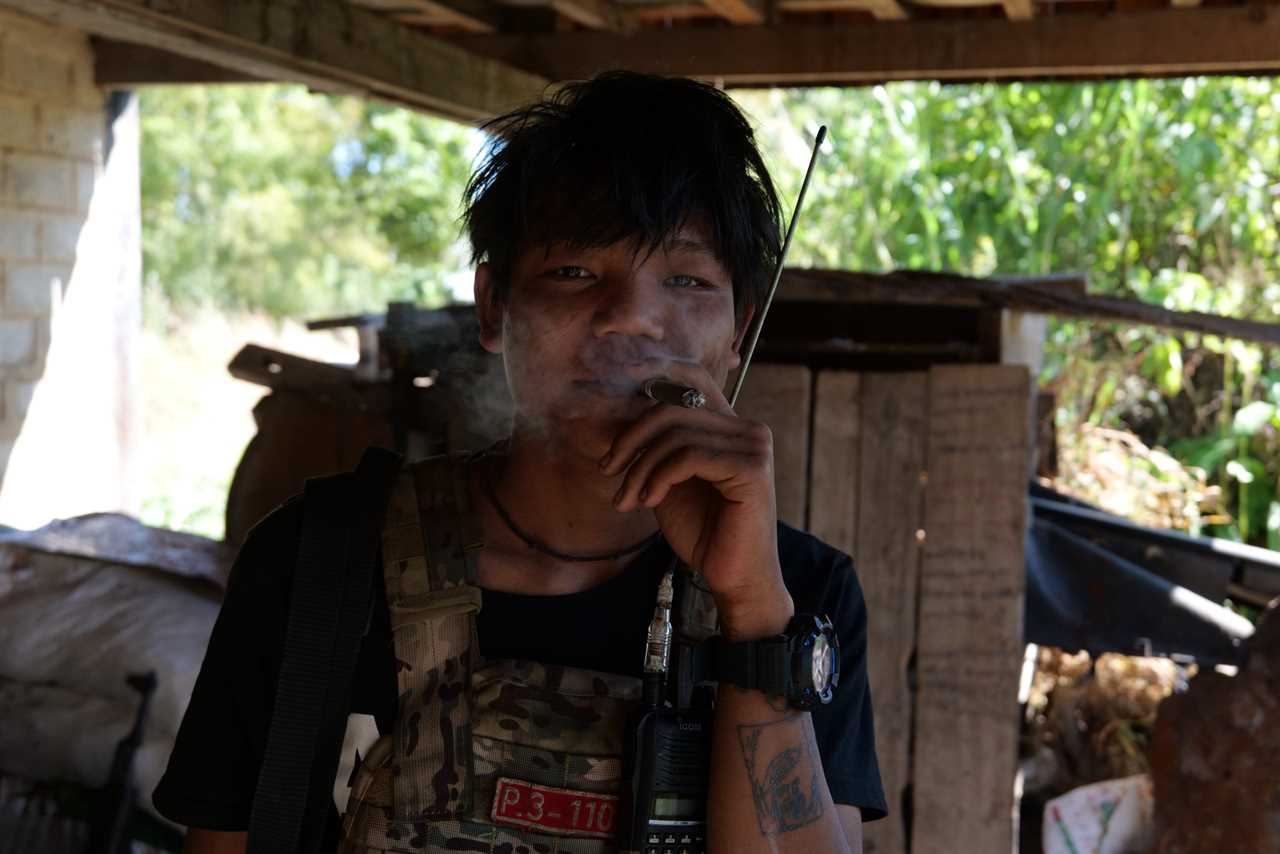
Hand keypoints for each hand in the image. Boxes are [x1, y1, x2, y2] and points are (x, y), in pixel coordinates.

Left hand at [600, 365, 793, 639]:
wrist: (733, 579)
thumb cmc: (704, 534)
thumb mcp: (667, 483)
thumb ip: (653, 450)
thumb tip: (612, 416)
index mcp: (732, 428)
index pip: (689, 385)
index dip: (651, 379)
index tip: (612, 393)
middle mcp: (749, 429)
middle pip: (672, 410)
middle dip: (631, 441)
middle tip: (609, 472)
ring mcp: (754, 446)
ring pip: (676, 435)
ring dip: (641, 468)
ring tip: (628, 499)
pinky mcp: (752, 468)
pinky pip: (689, 456)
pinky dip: (659, 477)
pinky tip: (649, 502)